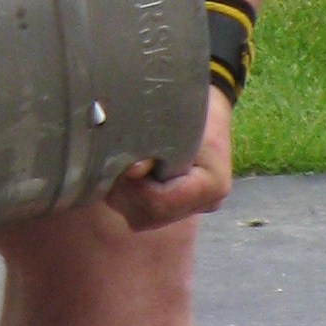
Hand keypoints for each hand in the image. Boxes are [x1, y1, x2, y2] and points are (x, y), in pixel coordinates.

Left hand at [105, 88, 232, 233]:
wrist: (206, 106)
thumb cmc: (189, 110)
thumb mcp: (173, 123)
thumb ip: (153, 149)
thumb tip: (132, 171)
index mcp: (211, 186)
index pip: (158, 202)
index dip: (133, 187)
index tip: (123, 163)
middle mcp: (206, 203)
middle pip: (150, 215)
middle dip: (125, 193)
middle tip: (114, 166)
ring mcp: (194, 207)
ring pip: (144, 219)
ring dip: (124, 197)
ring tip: (120, 168)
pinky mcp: (181, 206)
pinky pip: (147, 214)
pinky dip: (130, 198)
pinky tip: (127, 176)